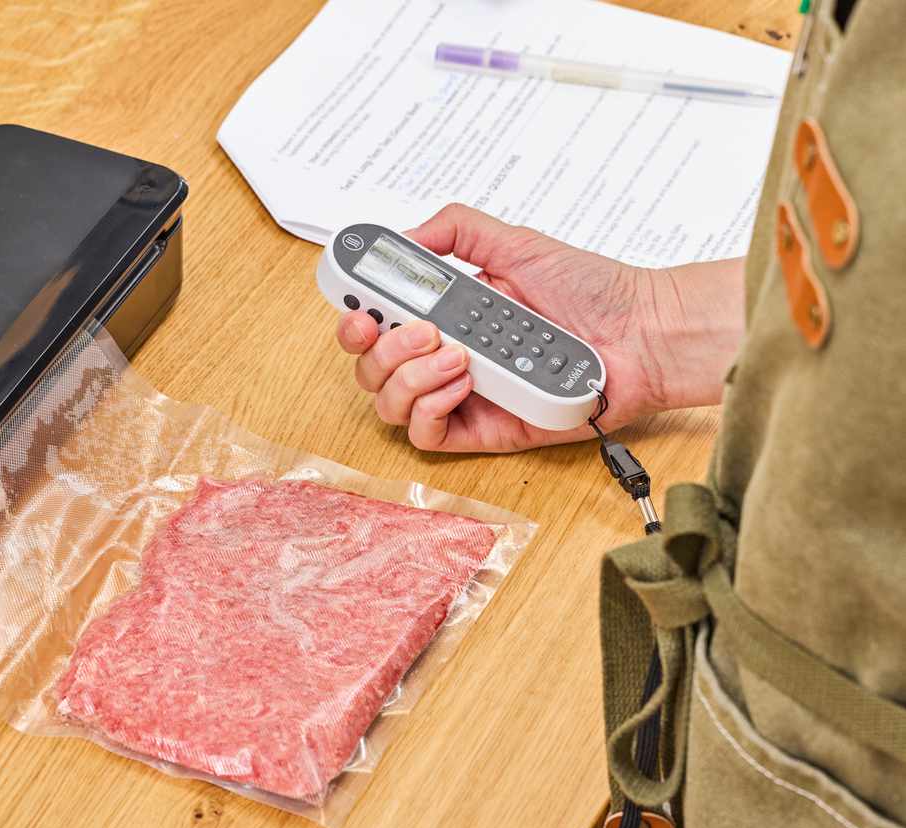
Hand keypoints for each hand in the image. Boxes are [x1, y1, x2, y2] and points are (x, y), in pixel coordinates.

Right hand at [335, 203, 744, 451]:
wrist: (641, 332)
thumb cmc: (593, 292)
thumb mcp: (517, 242)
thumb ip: (457, 229)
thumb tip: (404, 236)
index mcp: (444, 314)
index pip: (374, 324)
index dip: (351, 317)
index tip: (356, 304)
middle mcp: (442, 358)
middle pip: (369, 369)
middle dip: (379, 346)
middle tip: (421, 327)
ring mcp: (458, 397)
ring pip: (388, 404)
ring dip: (408, 375)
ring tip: (457, 352)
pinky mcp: (480, 431)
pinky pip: (425, 434)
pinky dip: (431, 405)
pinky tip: (465, 380)